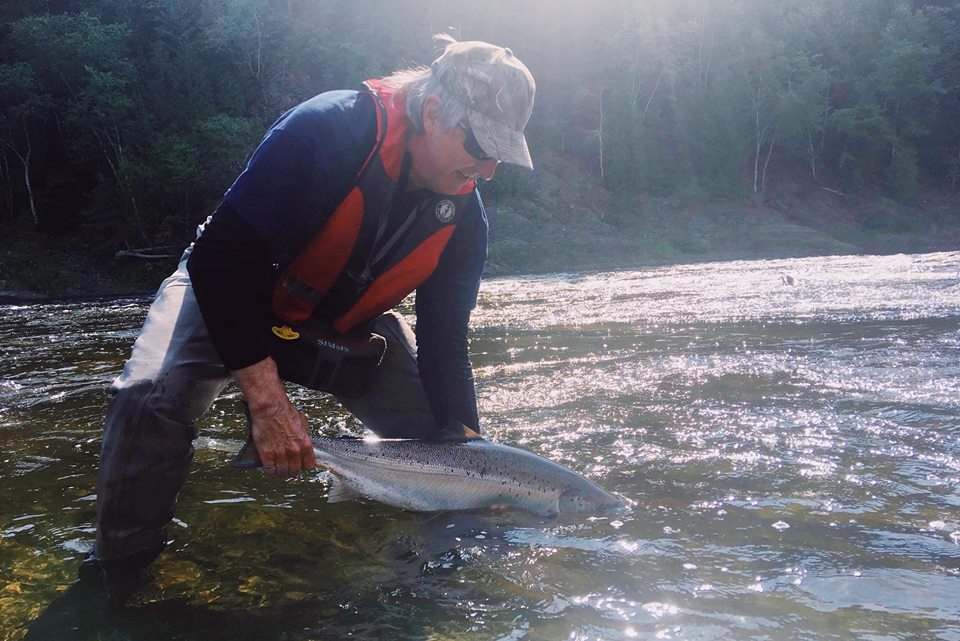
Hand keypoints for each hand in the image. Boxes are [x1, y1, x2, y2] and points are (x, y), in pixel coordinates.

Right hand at [233, 357, 315, 477]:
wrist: (269, 408)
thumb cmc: (284, 412)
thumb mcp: (302, 423)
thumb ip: (304, 437)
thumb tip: (303, 443)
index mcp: (305, 444)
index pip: (309, 466)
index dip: (303, 466)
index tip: (298, 464)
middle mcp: (295, 452)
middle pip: (295, 472)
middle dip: (290, 470)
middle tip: (285, 466)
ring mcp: (281, 455)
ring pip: (282, 473)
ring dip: (279, 472)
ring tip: (276, 467)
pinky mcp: (267, 455)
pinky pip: (270, 470)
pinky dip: (269, 470)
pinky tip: (268, 465)